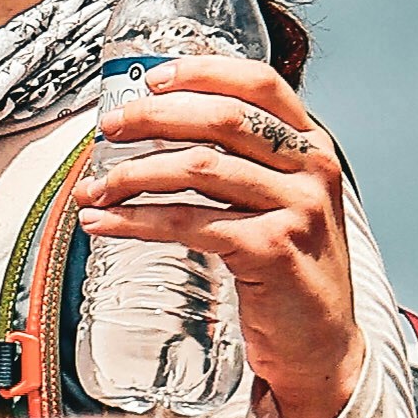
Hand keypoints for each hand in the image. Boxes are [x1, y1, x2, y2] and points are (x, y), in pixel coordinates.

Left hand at [74, 56, 369, 417]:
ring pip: (197, 169)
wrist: (322, 344)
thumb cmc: (290, 269)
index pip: (259, 84)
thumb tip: (163, 124)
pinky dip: (136, 221)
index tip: (152, 79)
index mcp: (311, 146)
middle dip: (153, 118)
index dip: (201, 73)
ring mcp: (295, 209)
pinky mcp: (270, 250)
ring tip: (95, 187)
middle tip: (110, 128)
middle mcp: (310, 169)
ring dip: (133, 175)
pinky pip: (188, 223)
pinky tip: (106, 223)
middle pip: (221, 119)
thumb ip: (246, 162)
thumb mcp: (283, 201)